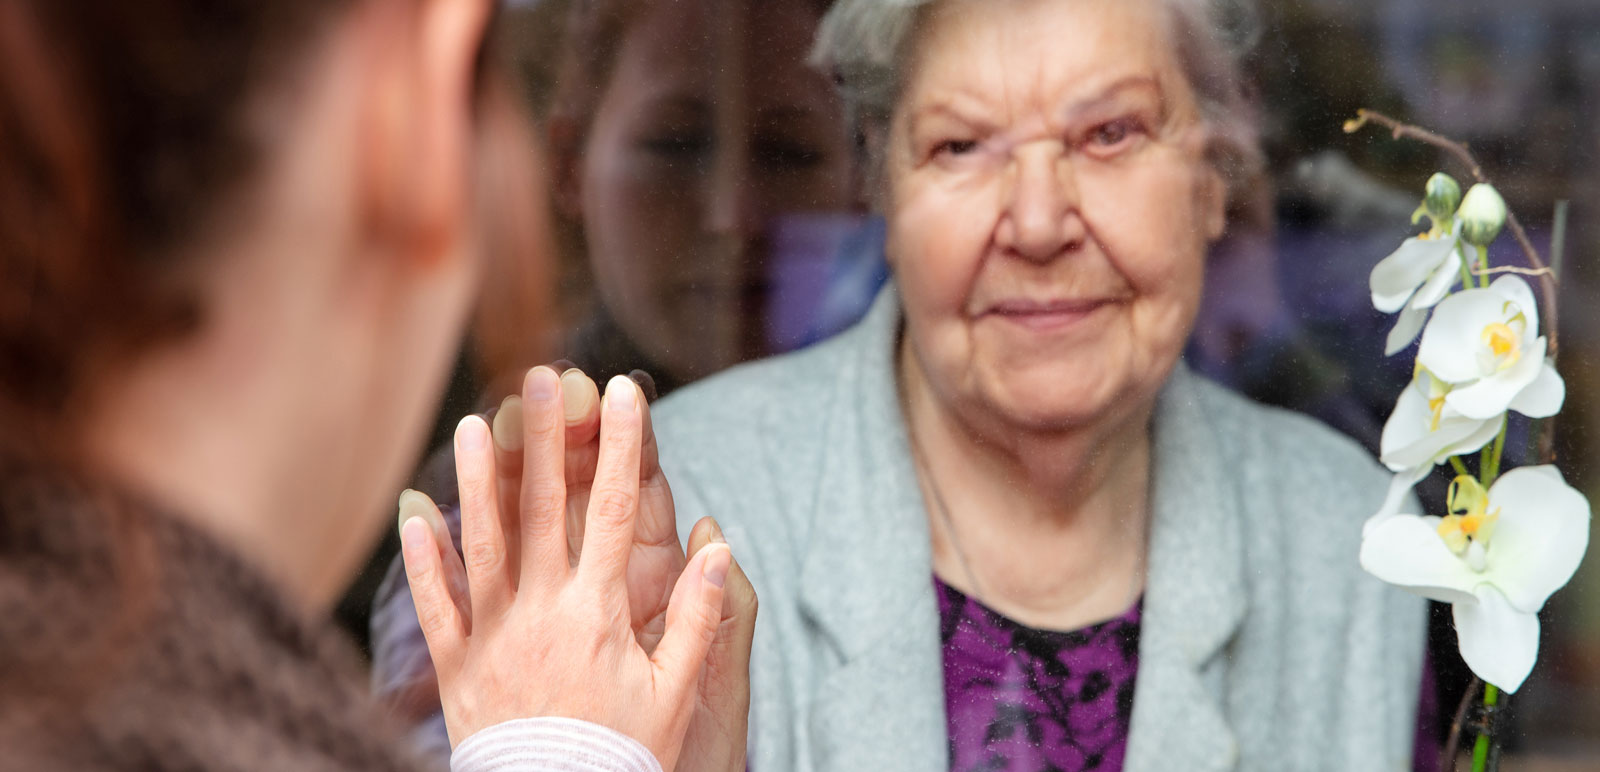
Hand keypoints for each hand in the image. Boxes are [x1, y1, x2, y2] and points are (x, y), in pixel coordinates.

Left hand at [400, 368, 730, 768]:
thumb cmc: (624, 754)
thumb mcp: (676, 691)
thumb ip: (699, 616)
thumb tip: (716, 545)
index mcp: (599, 612)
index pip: (616, 511)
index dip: (621, 446)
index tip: (623, 391)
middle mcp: (542, 610)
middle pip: (543, 508)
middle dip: (544, 438)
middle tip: (540, 378)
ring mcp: (493, 635)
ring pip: (482, 542)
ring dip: (477, 480)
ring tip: (473, 425)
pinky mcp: (456, 666)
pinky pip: (435, 604)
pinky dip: (423, 559)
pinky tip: (413, 515)